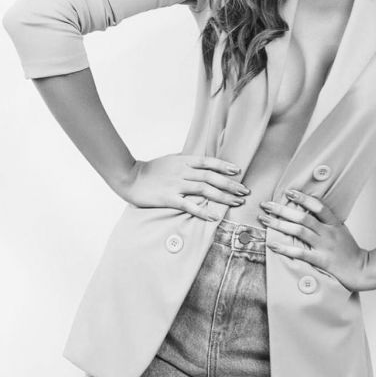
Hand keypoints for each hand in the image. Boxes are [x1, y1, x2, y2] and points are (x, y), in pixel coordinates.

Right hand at [119, 154, 249, 220]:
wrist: (129, 177)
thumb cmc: (150, 170)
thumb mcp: (170, 160)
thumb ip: (185, 162)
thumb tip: (200, 163)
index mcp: (183, 161)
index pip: (208, 162)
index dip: (224, 166)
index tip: (237, 171)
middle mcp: (182, 171)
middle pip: (211, 177)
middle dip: (230, 184)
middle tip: (244, 191)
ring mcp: (176, 184)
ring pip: (204, 190)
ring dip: (223, 196)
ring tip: (237, 201)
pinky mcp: (168, 198)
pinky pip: (189, 205)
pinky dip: (202, 210)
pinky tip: (214, 216)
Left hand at [258, 189, 370, 292]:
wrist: (361, 270)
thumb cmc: (349, 250)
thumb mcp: (341, 230)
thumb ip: (327, 221)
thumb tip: (309, 209)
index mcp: (334, 224)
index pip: (318, 206)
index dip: (303, 198)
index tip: (288, 192)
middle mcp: (328, 233)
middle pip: (303, 217)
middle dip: (282, 209)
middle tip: (266, 205)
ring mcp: (324, 246)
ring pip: (299, 231)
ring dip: (279, 224)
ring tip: (264, 220)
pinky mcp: (321, 260)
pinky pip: (300, 252)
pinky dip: (285, 248)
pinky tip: (272, 244)